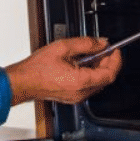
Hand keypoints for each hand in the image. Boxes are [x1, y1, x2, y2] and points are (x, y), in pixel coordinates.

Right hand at [5, 37, 122, 105]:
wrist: (23, 82)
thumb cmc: (37, 68)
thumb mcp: (63, 47)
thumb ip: (86, 44)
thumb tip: (102, 43)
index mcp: (81, 81)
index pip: (110, 73)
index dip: (116, 60)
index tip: (115, 49)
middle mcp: (81, 92)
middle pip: (105, 78)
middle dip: (107, 62)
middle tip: (102, 48)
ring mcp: (77, 97)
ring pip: (98, 82)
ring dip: (99, 68)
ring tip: (89, 54)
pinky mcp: (72, 97)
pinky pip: (88, 86)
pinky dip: (90, 74)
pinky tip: (81, 63)